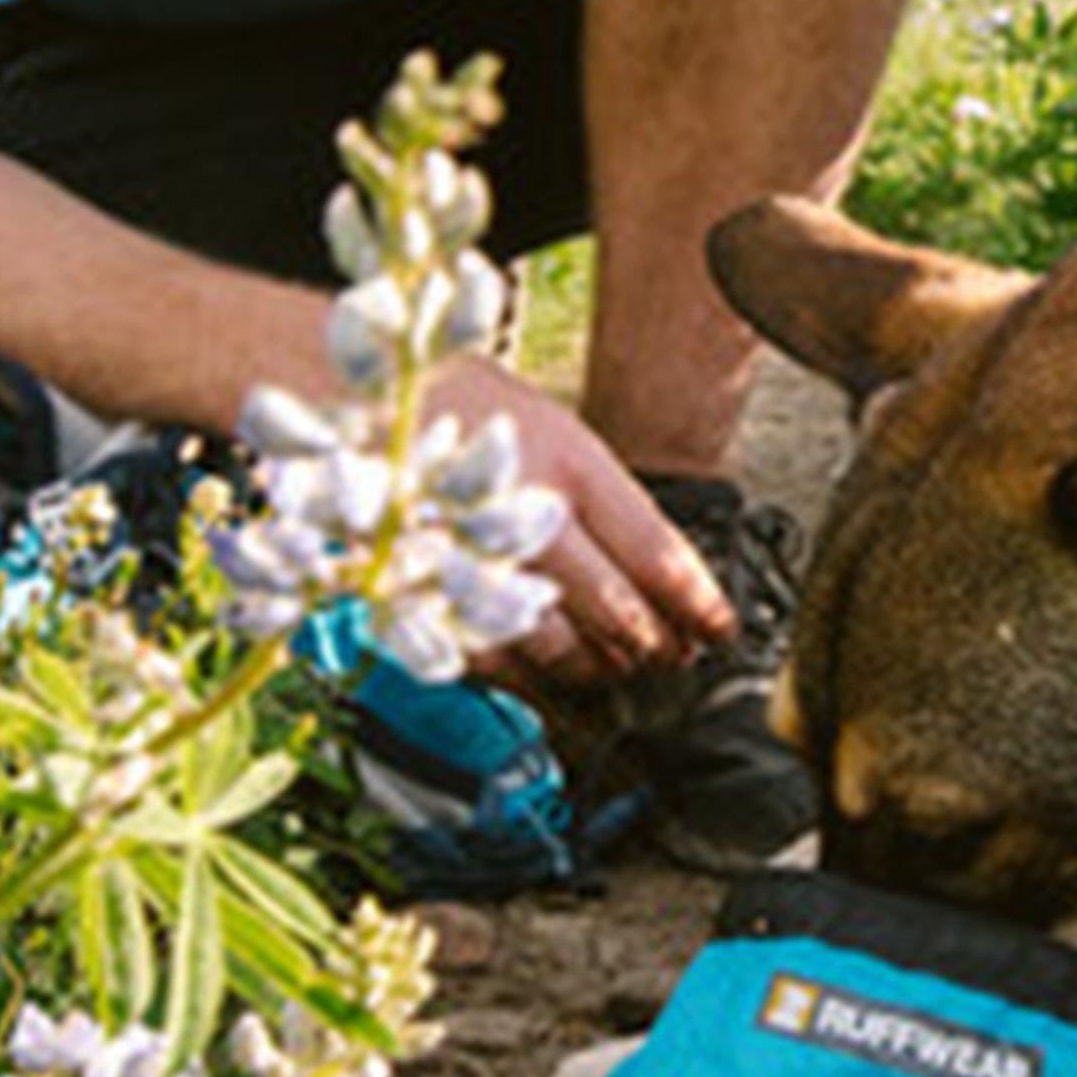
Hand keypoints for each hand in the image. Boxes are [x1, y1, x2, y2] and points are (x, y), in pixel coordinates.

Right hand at [421, 353, 732, 690]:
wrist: (357, 399)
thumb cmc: (466, 414)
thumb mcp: (554, 432)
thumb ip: (605, 504)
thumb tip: (659, 575)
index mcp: (571, 466)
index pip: (659, 556)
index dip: (699, 605)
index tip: (719, 627)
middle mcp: (528, 515)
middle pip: (618, 612)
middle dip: (656, 645)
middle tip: (675, 654)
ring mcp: (475, 563)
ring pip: (561, 649)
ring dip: (599, 667)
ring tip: (617, 664)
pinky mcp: (427, 600)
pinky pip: (497, 663)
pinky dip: (532, 678)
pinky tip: (551, 672)